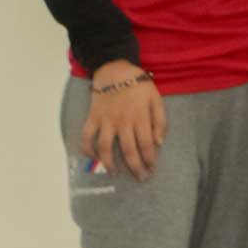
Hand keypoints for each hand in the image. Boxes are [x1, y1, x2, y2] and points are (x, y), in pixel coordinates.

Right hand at [83, 62, 166, 180]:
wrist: (115, 70)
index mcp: (140, 118)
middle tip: (140, 178)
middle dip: (135, 167)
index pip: (147, 145)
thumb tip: (159, 143)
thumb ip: (160, 121)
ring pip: (106, 147)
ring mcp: (106, 121)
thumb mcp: (156, 99)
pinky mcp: (93, 117)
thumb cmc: (139, 85)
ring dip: (110, 163)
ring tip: (115, 172)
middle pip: (129, 150)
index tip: (152, 170)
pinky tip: (91, 157)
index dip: (150, 160)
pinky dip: (87, 147)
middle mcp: (123, 122)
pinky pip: (87, 135)